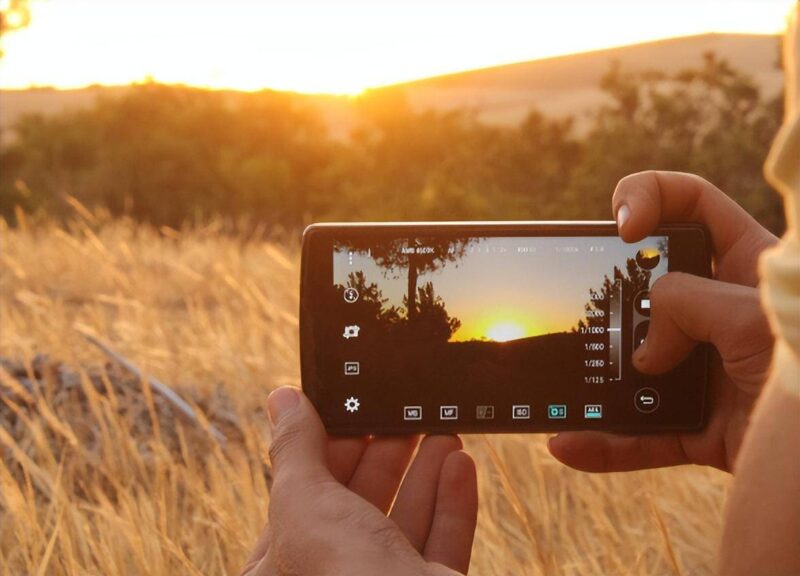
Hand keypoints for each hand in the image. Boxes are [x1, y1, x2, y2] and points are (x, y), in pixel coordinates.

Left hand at [240, 387, 477, 575]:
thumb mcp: (305, 503)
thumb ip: (296, 449)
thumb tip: (282, 398)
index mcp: (283, 572)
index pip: (300, 501)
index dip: (325, 453)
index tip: (353, 415)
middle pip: (356, 509)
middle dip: (384, 458)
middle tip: (403, 417)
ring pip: (403, 525)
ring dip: (424, 474)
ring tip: (442, 431)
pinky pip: (441, 546)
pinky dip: (452, 504)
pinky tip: (461, 465)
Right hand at [548, 171, 777, 472]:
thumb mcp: (749, 316)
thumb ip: (685, 306)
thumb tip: (643, 353)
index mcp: (747, 265)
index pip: (692, 203)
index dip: (650, 197)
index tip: (625, 227)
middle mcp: (721, 312)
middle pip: (647, 285)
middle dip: (610, 292)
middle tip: (588, 301)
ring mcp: (706, 369)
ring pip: (634, 366)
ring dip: (595, 380)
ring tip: (562, 386)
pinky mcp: (698, 424)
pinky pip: (641, 432)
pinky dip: (606, 442)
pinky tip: (571, 442)